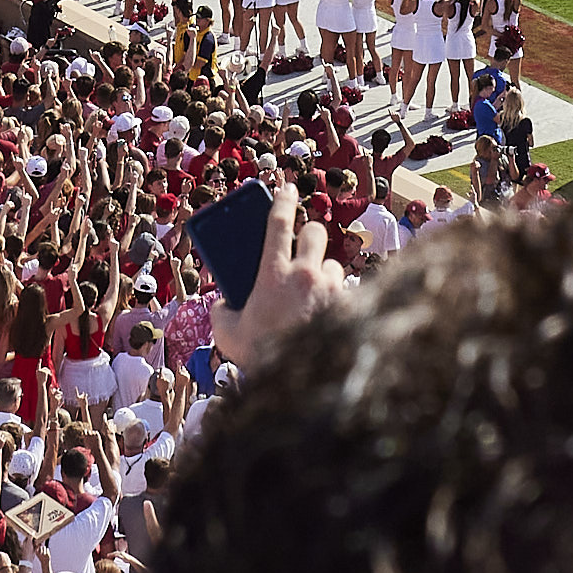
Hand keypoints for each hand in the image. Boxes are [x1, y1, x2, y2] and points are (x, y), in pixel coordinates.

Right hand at [210, 210, 338, 375]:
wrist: (301, 386)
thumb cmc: (262, 356)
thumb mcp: (228, 334)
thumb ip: (221, 312)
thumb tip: (223, 303)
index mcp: (275, 273)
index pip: (280, 221)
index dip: (282, 199)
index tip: (286, 187)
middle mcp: (307, 275)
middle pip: (316, 232)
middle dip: (309, 235)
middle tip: (301, 248)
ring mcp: (332, 290)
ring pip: (333, 263)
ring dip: (324, 272)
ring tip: (312, 292)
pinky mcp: (350, 306)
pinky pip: (346, 290)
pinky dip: (337, 297)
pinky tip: (328, 313)